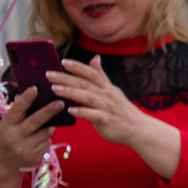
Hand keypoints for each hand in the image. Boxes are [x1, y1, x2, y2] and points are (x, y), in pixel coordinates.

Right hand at [0, 85, 65, 187]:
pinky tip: (37, 142)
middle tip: (60, 103)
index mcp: (5, 126)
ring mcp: (25, 149)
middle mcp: (14, 137)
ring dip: (48, 128)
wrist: (3, 164)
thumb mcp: (6, 125)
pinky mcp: (35, 157)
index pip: (16, 110)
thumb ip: (17, 112)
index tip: (36, 88)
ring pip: (45, 132)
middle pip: (36, 121)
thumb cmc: (7, 138)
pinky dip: (45, 139)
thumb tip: (29, 92)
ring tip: (42, 128)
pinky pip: (47, 143)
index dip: (26, 99)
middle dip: (49, 111)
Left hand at [49, 58, 182, 177]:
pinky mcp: (107, 121)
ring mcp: (107, 107)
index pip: (91, 73)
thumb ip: (101, 75)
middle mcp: (106, 95)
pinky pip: (94, 115)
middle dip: (66, 78)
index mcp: (106, 88)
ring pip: (88, 97)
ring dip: (71, 92)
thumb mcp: (112, 90)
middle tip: (49, 74)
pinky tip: (71, 111)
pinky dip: (83, 112)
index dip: (78, 67)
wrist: (138, 129)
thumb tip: (94, 58)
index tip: (63, 62)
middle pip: (85, 83)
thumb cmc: (122, 110)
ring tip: (55, 89)